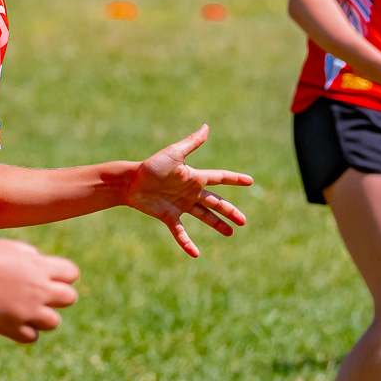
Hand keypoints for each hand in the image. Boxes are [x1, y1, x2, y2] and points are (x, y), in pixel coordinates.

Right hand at [0, 239, 80, 342]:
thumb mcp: (10, 248)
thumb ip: (32, 258)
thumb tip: (43, 268)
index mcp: (38, 265)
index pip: (72, 273)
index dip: (61, 276)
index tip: (45, 276)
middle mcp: (38, 289)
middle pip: (69, 298)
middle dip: (56, 297)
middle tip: (35, 295)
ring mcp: (26, 311)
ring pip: (53, 322)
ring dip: (42, 317)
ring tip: (22, 309)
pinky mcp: (10, 328)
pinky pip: (32, 337)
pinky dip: (24, 331)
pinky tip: (10, 320)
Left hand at [125, 125, 251, 256]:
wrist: (130, 182)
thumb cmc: (151, 166)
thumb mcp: (173, 154)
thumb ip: (191, 144)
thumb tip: (207, 127)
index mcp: (194, 177)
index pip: (220, 179)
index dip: (235, 180)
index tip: (250, 181)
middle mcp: (190, 192)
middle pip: (216, 202)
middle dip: (230, 211)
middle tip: (243, 221)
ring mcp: (180, 205)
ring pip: (204, 216)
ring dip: (217, 225)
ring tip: (230, 233)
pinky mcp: (168, 216)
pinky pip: (181, 232)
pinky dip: (187, 243)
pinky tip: (195, 254)